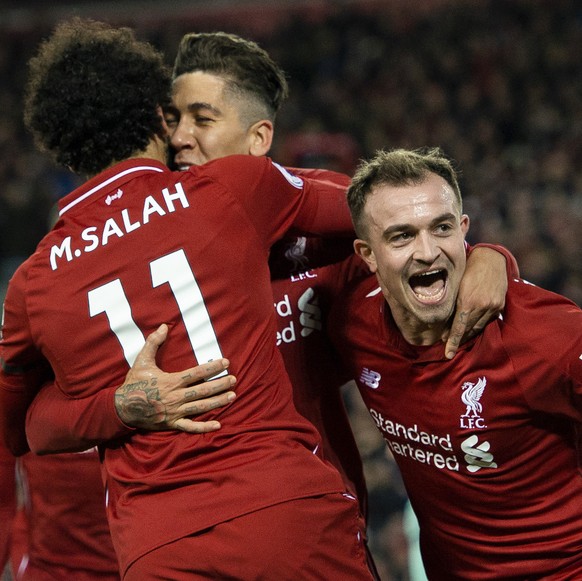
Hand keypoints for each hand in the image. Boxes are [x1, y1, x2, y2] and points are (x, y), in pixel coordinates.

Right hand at [115, 324, 235, 431]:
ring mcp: (175, 411)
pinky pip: (190, 427)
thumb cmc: (134, 383)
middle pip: (203, 390)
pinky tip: (218, 425)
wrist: (121, 408)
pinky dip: (204, 427)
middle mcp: (176, 397)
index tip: (226, 362)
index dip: (212, 368)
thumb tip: (164, 326)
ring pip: (201, 407)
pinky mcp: (172, 423)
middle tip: (234, 379)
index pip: (197, 373)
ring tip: (232, 396)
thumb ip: (154, 342)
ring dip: (218, 402)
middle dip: (220, 384)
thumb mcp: (142, 360)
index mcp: (171, 381)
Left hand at [444, 247, 507, 358]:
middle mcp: (482, 306)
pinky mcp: (499, 305)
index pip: (458, 327)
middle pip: (468, 330)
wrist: (491, 259)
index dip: (452, 342)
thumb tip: (443, 322)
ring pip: (478, 327)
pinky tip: (470, 327)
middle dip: (457, 339)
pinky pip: (487, 321)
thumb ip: (452, 303)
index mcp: (468, 301)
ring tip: (457, 339)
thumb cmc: (468, 269)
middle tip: (447, 346)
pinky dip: (478, 326)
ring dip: (467, 334)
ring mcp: (493, 306)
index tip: (447, 354)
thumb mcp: (457, 285)